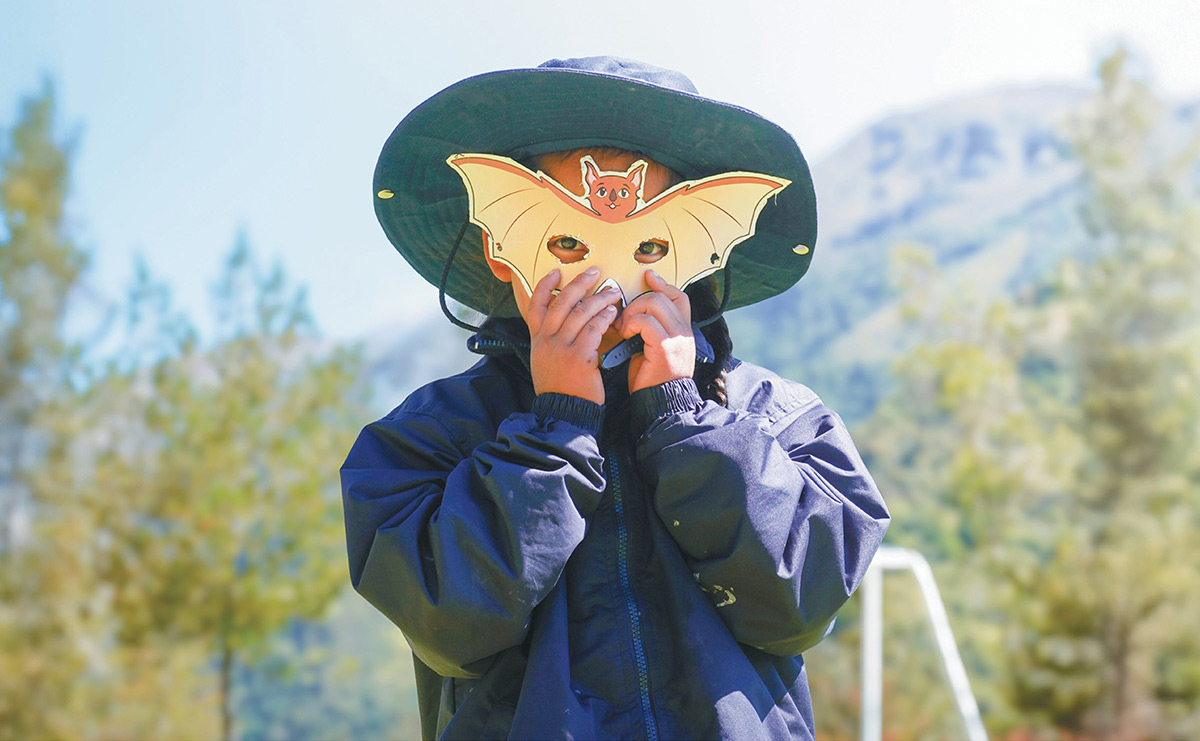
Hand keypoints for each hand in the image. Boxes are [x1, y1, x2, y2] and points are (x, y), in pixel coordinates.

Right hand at [525, 267, 622, 404]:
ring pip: (580, 313)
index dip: (544, 286)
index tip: (556, 273)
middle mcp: (546, 340)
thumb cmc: (559, 385)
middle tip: (594, 272)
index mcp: (537, 339)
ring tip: (612, 292)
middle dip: (579, 283)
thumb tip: (566, 318)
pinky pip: (593, 330)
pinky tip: (613, 313)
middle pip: (561, 302)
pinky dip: (604, 318)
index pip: (535, 305)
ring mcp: (562, 348)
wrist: (564, 410)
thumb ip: (551, 339)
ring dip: (599, 299)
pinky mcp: (579, 357)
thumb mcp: (545, 359)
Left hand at [618, 270, 694, 392]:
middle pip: (661, 296)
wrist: (660, 402)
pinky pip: (645, 321)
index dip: (662, 284)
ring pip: (653, 303)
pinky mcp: (665, 345)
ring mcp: (677, 337)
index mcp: (683, 330)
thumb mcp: (654, 348)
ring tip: (625, 329)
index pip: (678, 296)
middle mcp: (684, 331)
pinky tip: (626, 336)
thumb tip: (634, 312)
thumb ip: (652, 329)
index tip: (648, 277)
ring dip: (632, 313)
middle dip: (638, 302)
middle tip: (625, 319)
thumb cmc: (653, 379)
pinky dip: (631, 324)